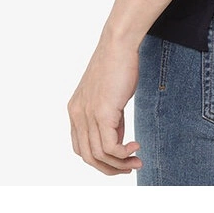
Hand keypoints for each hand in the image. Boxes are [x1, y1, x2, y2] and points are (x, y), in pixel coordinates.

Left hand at [67, 35, 141, 176]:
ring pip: (99, 155)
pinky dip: (123, 154)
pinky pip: (109, 147)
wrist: (119, 44)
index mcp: (76, 110)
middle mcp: (77, 115)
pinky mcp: (102, 112)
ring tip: (137, 161)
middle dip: (110, 168)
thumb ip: (110, 118)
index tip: (119, 160)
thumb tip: (118, 140)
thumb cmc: (118, 65)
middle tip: (130, 167)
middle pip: (88, 156)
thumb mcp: (110, 96)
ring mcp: (88, 115)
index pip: (81, 147)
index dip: (99, 159)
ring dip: (120, 164)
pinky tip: (136, 147)